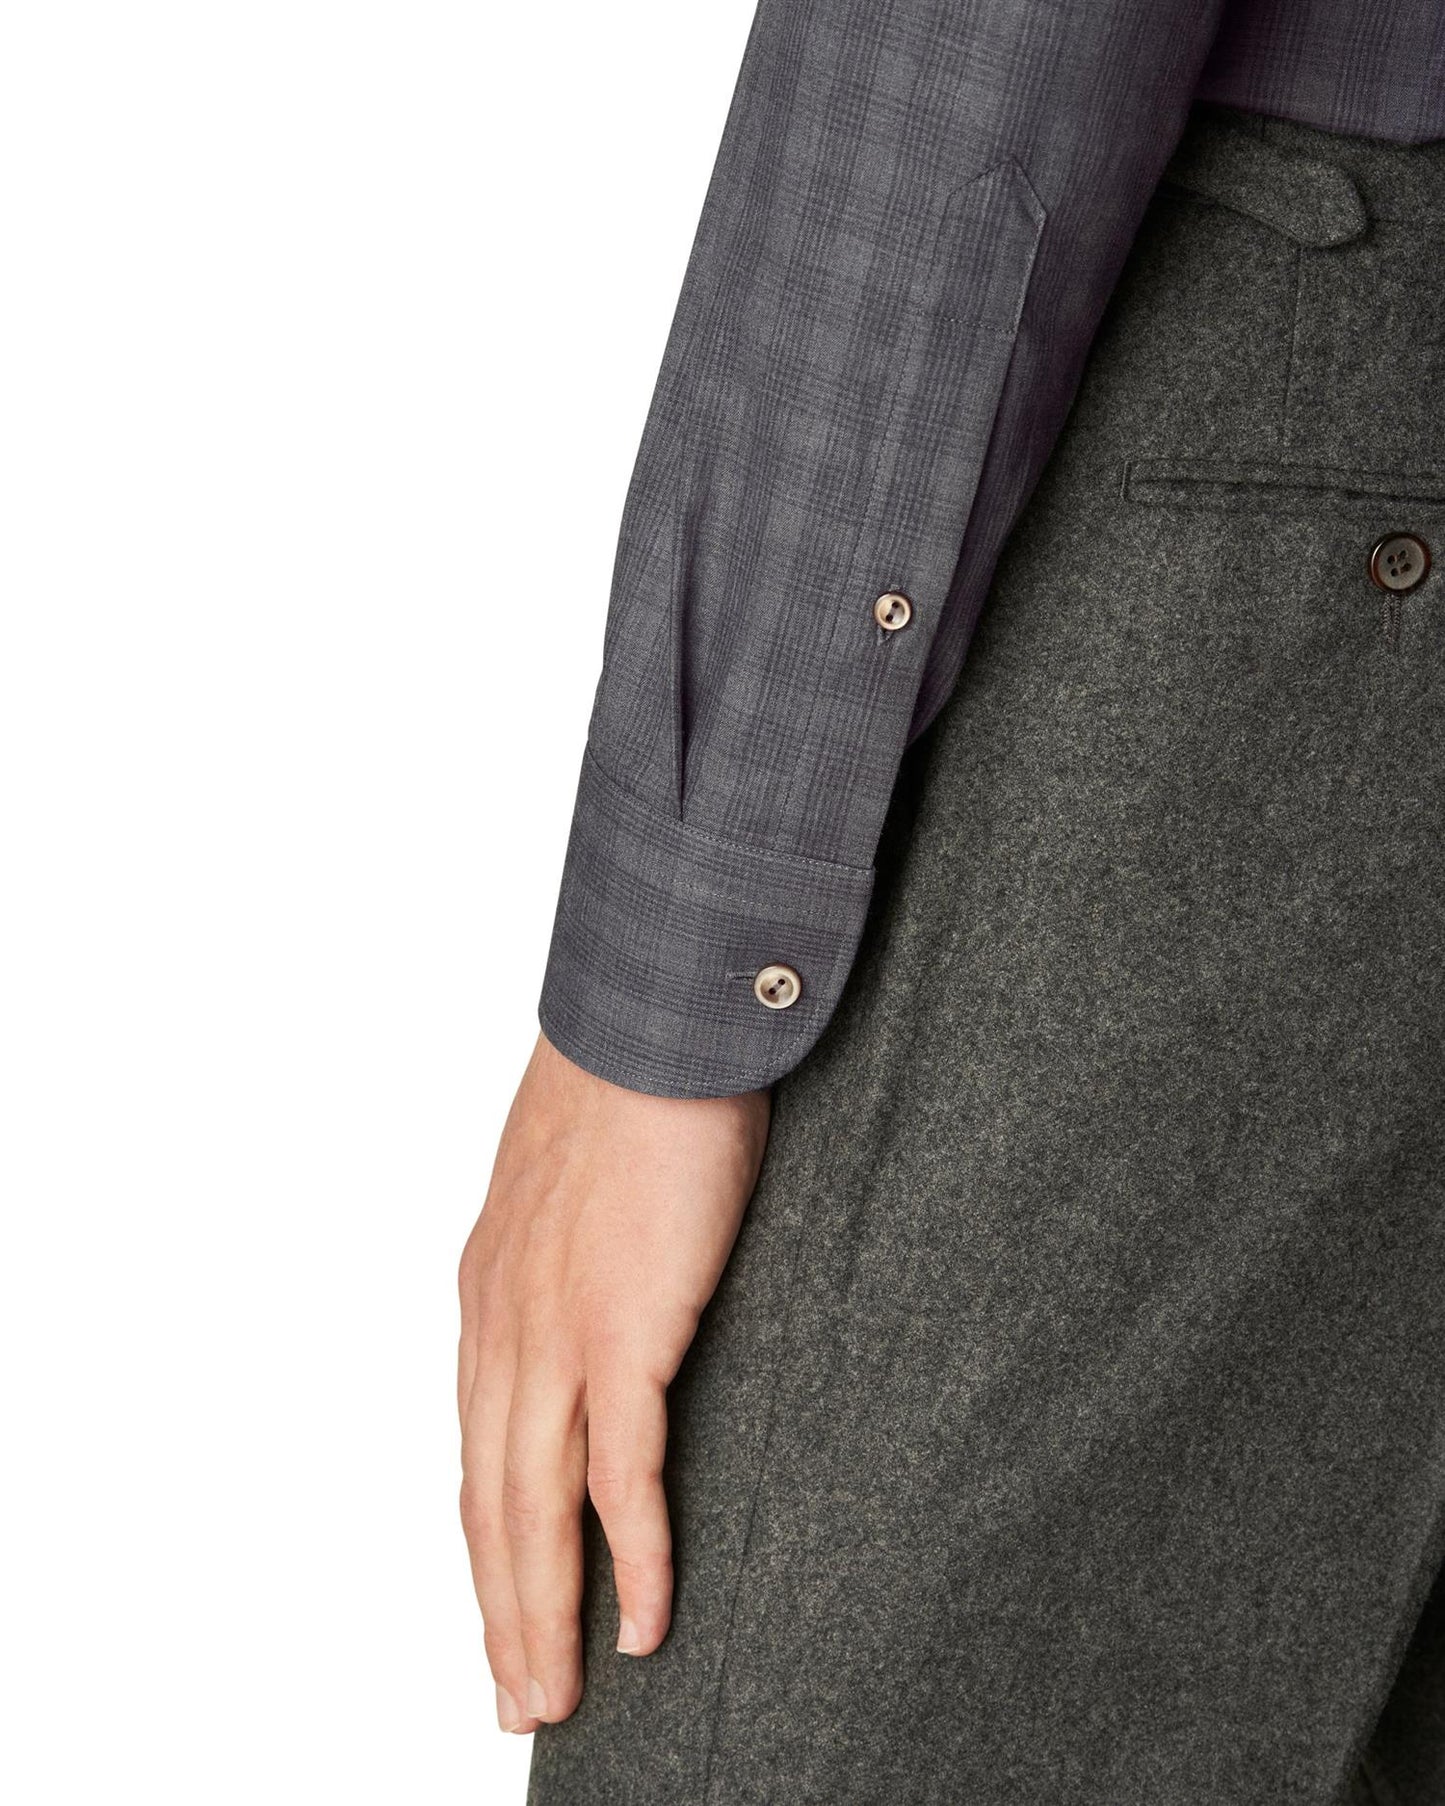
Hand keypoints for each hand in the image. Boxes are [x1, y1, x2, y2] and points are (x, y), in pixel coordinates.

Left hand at [458, 1030, 770, 1732]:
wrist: (653, 1025)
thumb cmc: (632, 1086)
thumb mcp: (575, 1187)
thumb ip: (572, 1253)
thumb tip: (604, 1285)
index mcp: (489, 1295)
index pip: (476, 1443)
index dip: (486, 1538)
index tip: (498, 1602)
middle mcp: (502, 1328)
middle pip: (487, 1499)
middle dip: (499, 1608)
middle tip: (518, 1698)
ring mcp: (554, 1333)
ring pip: (532, 1507)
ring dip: (542, 1613)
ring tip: (554, 1696)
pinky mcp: (621, 1330)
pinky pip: (624, 1474)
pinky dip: (636, 1559)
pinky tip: (645, 1625)